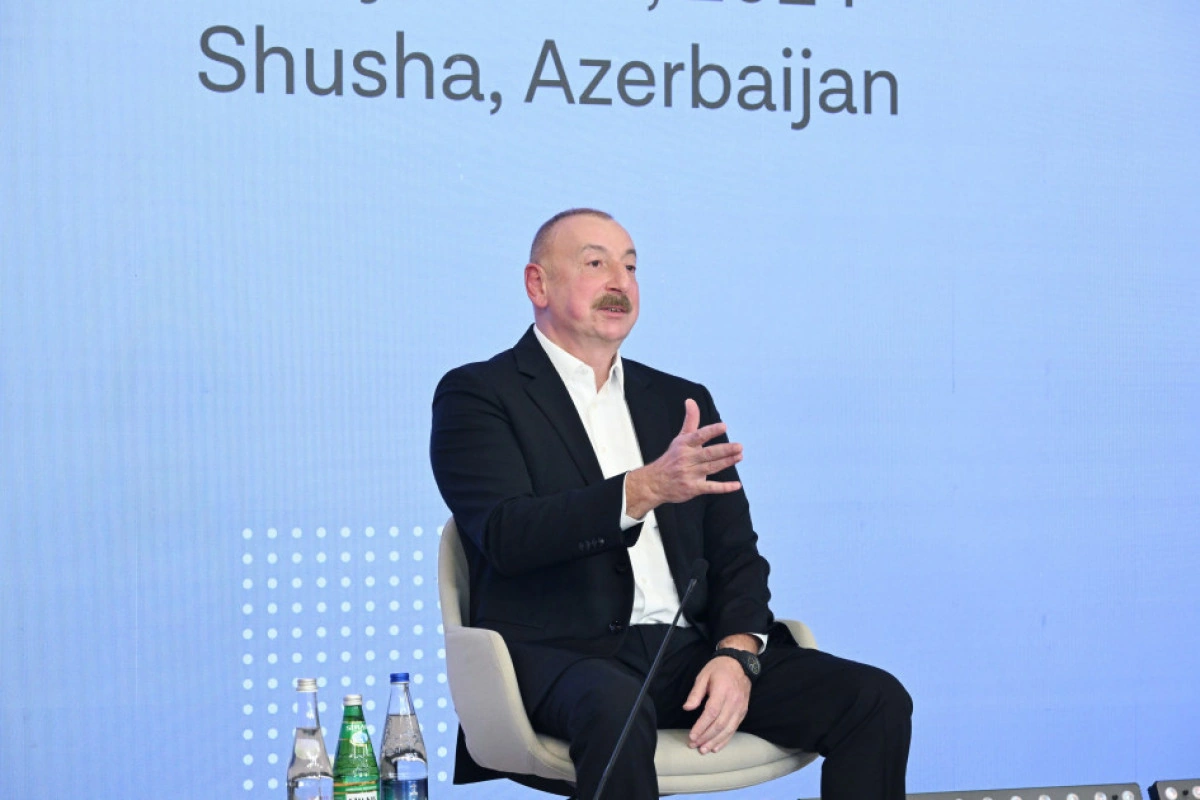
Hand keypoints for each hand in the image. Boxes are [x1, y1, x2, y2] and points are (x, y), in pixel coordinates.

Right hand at [626, 398, 742, 518]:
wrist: (654, 483)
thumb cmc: (671, 458)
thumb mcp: (679, 438)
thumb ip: (690, 421)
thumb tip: (691, 401)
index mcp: (684, 445)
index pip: (698, 436)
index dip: (711, 431)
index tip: (723, 426)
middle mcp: (686, 459)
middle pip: (708, 454)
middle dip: (724, 450)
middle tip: (739, 446)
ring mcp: (690, 474)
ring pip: (711, 468)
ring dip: (726, 462)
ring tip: (740, 456)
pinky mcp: (693, 488)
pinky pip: (710, 488)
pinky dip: (724, 488)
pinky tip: (736, 485)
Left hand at [683, 653, 750, 754]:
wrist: (739, 664)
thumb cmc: (718, 669)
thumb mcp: (703, 676)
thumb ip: (695, 693)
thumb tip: (687, 708)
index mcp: (722, 691)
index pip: (711, 713)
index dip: (701, 727)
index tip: (691, 736)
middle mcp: (733, 701)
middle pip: (719, 724)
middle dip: (706, 737)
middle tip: (694, 745)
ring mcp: (740, 708)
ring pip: (728, 729)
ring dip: (715, 742)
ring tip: (703, 750)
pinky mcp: (743, 712)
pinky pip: (734, 729)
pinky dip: (725, 740)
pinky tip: (716, 747)